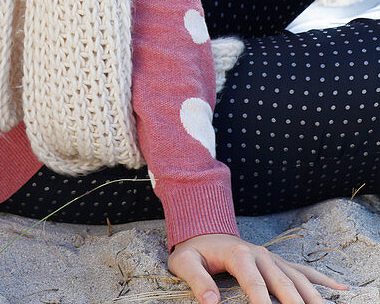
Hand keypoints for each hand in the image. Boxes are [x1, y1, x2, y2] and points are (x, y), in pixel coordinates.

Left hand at [168, 233, 349, 303]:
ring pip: (299, 280)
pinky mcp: (279, 263)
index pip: (255, 284)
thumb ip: (197, 280)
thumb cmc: (194, 250)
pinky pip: (304, 271)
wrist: (204, 229)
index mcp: (239, 255)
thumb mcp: (185, 262)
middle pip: (283, 284)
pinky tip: (341, 289)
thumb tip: (210, 302)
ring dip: (314, 297)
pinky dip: (322, 280)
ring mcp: (273, 259)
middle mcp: (261, 255)